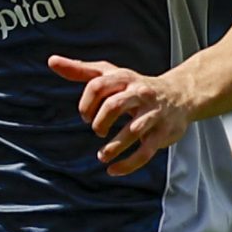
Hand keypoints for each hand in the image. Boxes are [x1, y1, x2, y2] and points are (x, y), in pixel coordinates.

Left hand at [48, 55, 193, 175]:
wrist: (180, 94)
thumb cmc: (135, 86)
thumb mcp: (110, 75)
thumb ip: (81, 70)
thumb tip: (51, 61)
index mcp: (124, 79)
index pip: (98, 86)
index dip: (86, 103)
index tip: (85, 116)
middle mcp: (140, 94)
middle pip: (115, 105)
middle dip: (100, 121)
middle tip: (97, 131)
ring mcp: (153, 114)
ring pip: (133, 130)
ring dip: (113, 146)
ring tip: (101, 156)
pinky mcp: (163, 133)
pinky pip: (146, 151)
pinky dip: (128, 164)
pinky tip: (113, 170)